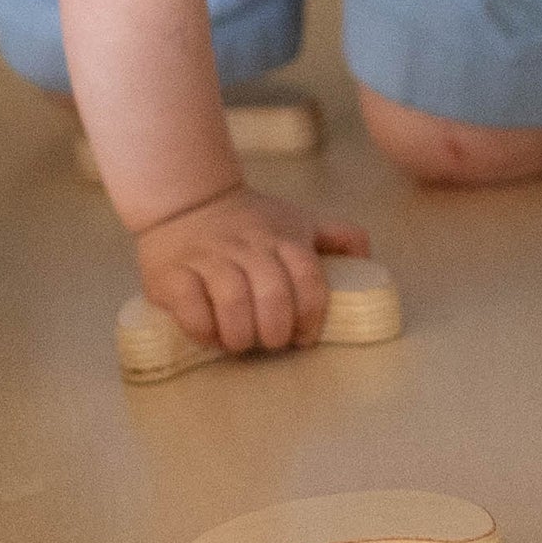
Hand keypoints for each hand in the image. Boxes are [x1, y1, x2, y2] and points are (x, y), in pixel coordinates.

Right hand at [133, 185, 374, 355]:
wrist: (187, 200)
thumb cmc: (250, 220)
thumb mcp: (298, 219)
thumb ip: (337, 235)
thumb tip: (368, 260)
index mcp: (285, 238)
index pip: (309, 281)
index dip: (311, 317)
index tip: (305, 337)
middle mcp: (249, 247)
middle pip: (273, 297)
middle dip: (277, 332)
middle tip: (272, 343)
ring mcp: (210, 258)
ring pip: (233, 305)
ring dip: (242, 336)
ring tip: (242, 343)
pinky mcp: (173, 273)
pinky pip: (191, 310)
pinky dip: (205, 331)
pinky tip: (211, 335)